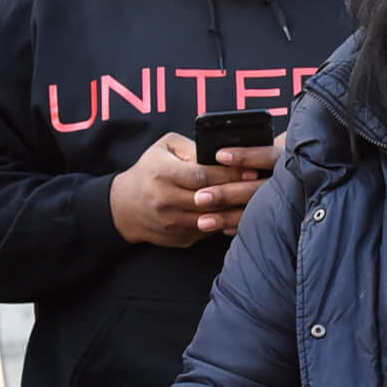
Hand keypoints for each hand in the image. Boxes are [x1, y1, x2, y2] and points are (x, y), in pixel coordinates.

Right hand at [110, 134, 261, 245]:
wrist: (125, 208)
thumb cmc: (149, 171)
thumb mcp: (164, 148)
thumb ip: (191, 147)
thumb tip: (221, 153)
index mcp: (163, 175)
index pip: (202, 175)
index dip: (228, 173)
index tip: (251, 169)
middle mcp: (167, 201)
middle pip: (211, 199)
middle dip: (238, 191)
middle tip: (261, 184)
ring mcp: (173, 223)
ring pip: (213, 219)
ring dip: (236, 210)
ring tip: (257, 200)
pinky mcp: (181, 239)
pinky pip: (210, 232)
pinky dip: (227, 223)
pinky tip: (242, 214)